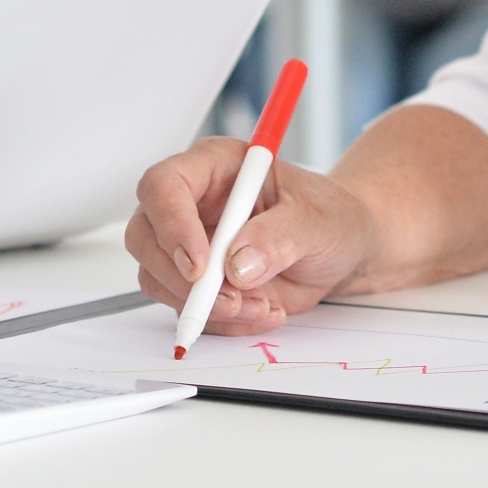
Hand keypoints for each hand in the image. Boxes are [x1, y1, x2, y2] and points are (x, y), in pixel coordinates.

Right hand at [125, 136, 380, 336]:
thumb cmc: (330, 217)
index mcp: (216, 166)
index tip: (199, 265)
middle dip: (179, 278)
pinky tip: (264, 310)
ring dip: (206, 305)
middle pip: (145, 235)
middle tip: (229, 299)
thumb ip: (279, 237)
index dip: (172, 224)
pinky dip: (222, 321)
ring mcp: (190, 244)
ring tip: (263, 305)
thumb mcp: (317, 220)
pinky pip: (187, 308)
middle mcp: (193, 203)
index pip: (165, 185)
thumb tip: (238, 265)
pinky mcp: (197, 282)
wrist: (342, 250)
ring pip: (158, 278)